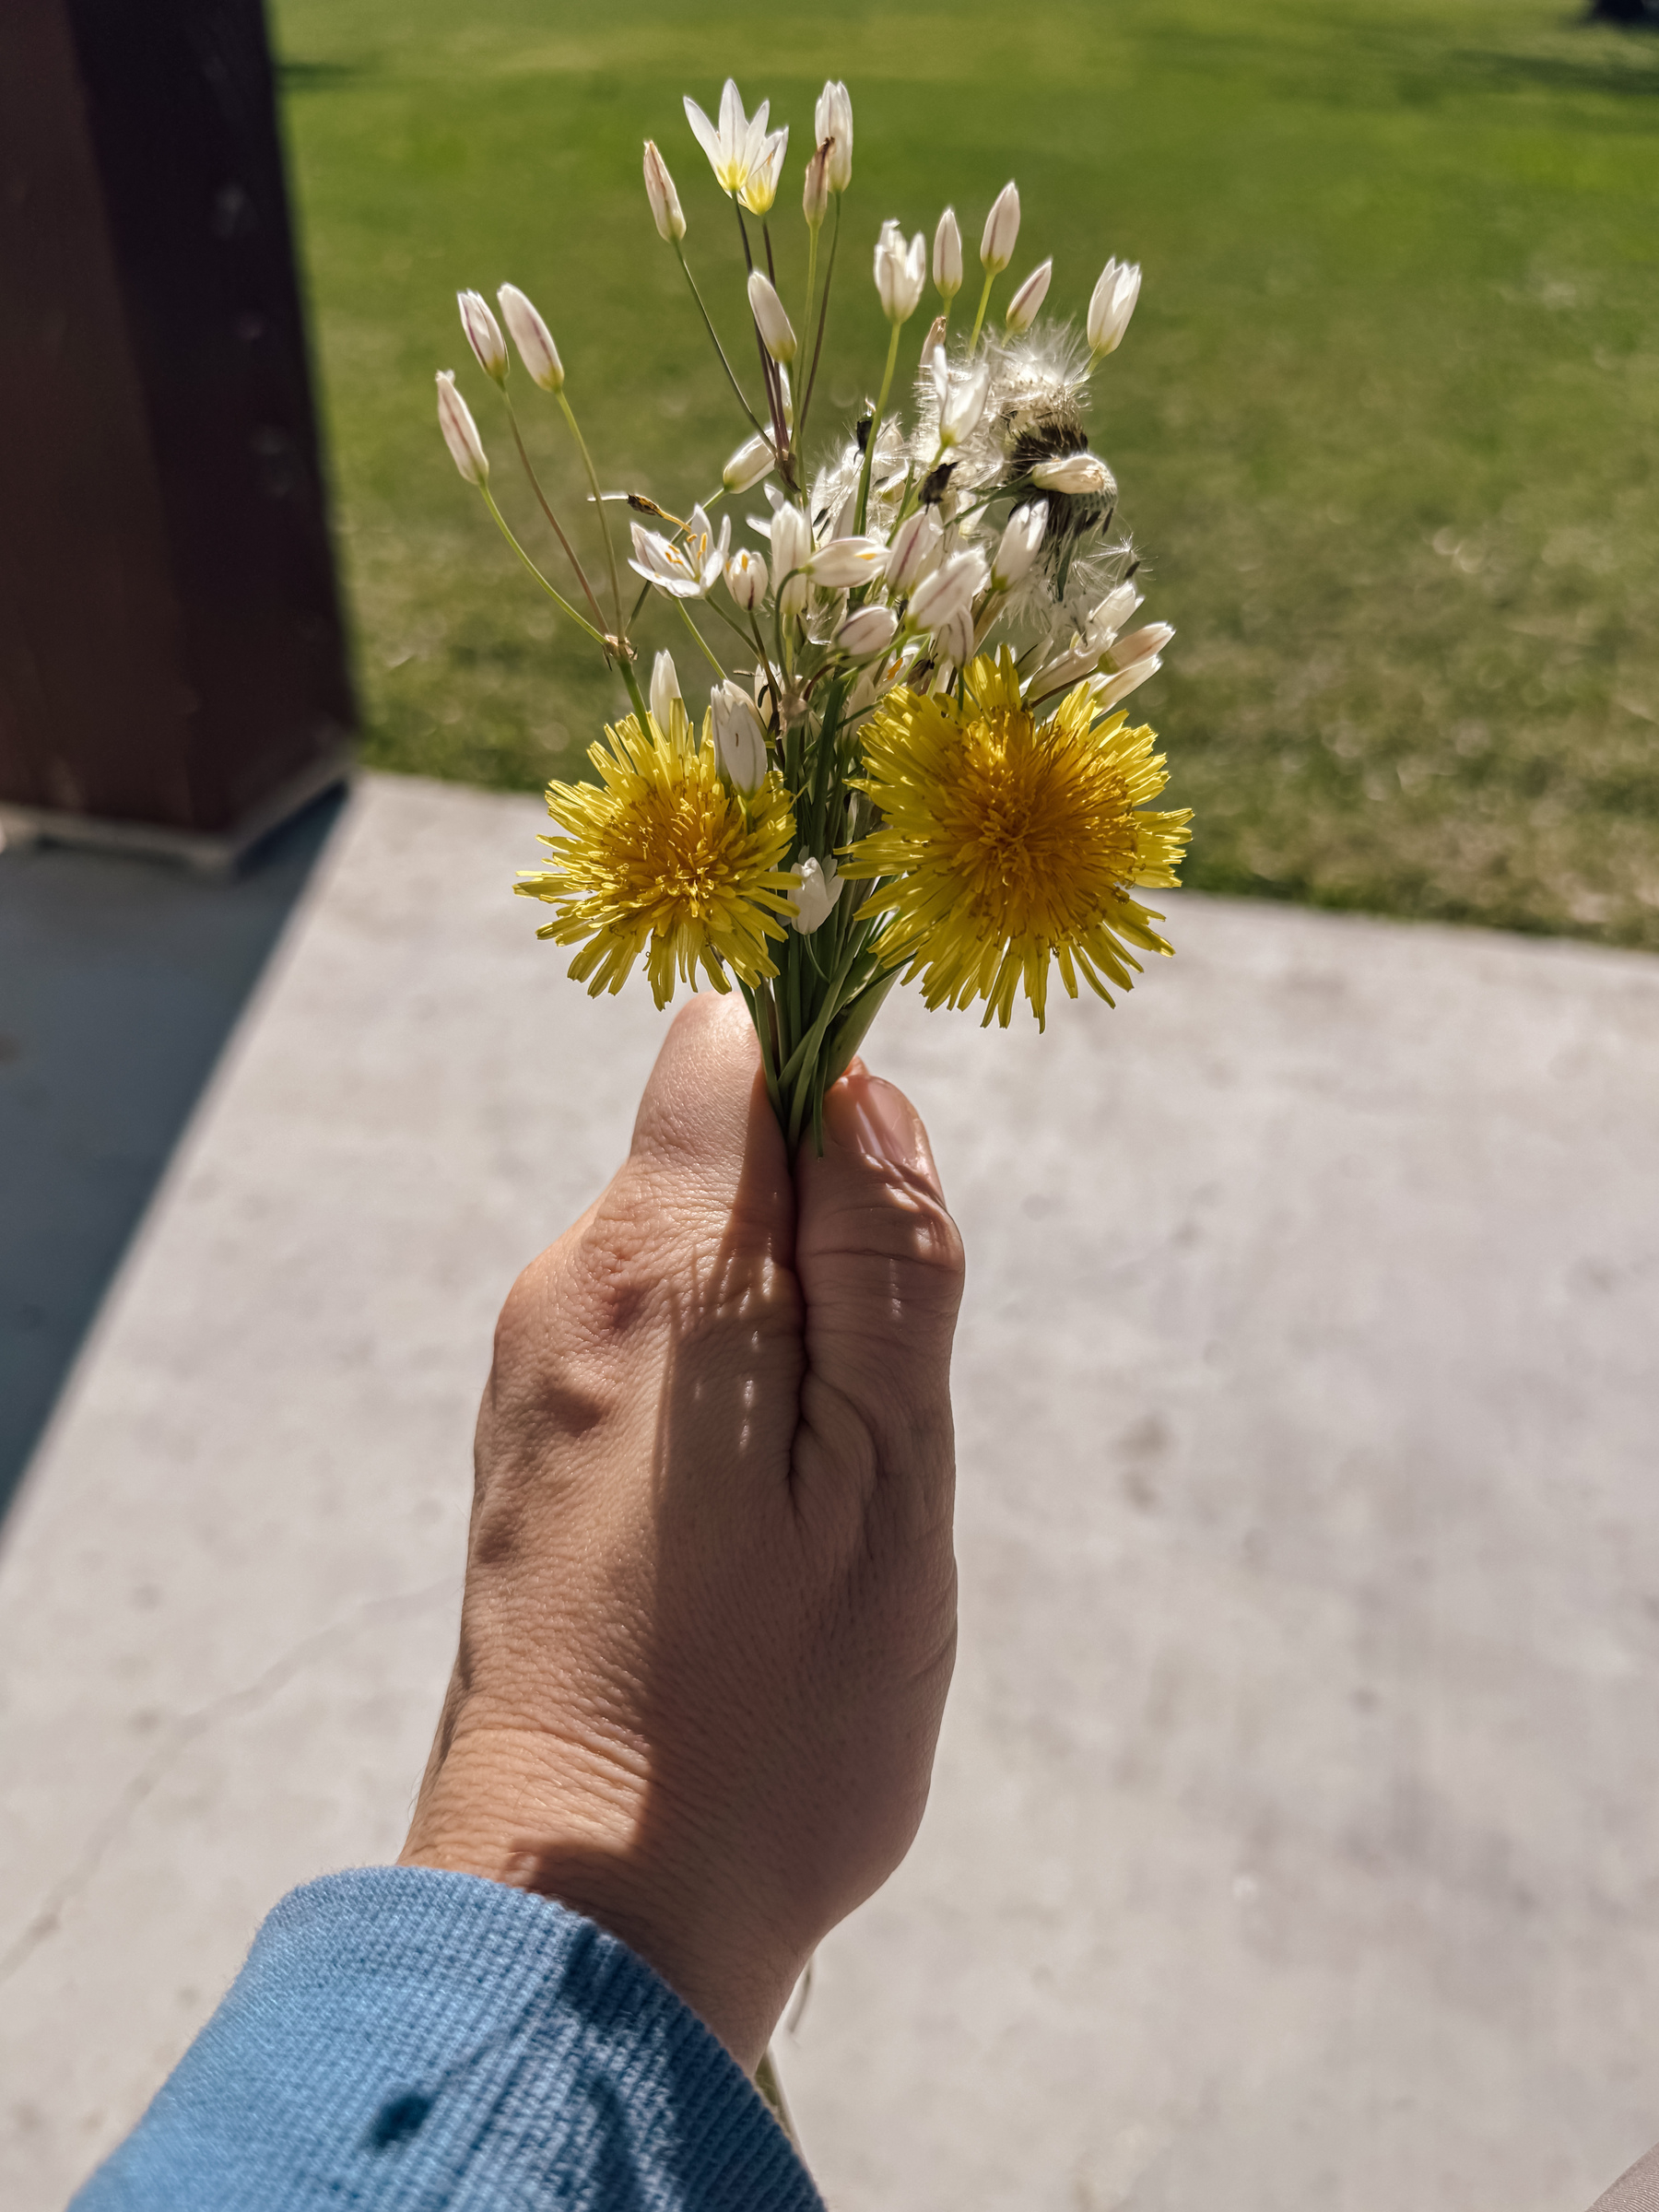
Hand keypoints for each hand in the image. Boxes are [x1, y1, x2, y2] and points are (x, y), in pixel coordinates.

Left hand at [401, 992, 964, 2070]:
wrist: (583, 1920)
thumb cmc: (765, 1723)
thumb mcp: (889, 1487)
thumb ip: (887, 1269)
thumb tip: (868, 1089)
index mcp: (655, 1275)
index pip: (732, 1046)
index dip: (834, 1074)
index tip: (895, 1210)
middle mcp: (567, 1293)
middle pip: (723, 1150)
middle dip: (830, 1235)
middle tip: (877, 1416)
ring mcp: (539, 1370)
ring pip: (704, 1253)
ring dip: (796, 1333)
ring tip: (819, 1501)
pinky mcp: (539, 1441)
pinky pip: (667, 1340)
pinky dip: (741, 1396)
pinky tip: (759, 1535)